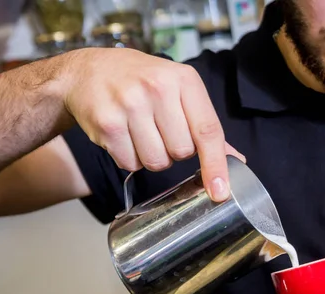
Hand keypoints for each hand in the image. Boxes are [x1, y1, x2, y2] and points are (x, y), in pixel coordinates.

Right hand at [62, 48, 243, 201]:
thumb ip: (206, 126)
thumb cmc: (141, 83)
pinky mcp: (107, 123)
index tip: (220, 191)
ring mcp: (130, 104)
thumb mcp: (179, 91)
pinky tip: (122, 135)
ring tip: (139, 131)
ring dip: (151, 157)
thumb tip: (237, 160)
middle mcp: (158, 88)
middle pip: (182, 152)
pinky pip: (130, 164)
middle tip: (159, 129)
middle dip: (174, 151)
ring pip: (156, 162)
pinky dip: (128, 158)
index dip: (216, 164)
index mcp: (184, 80)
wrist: (87, 72)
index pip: (208, 130)